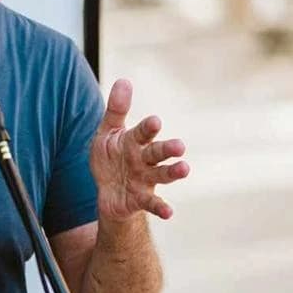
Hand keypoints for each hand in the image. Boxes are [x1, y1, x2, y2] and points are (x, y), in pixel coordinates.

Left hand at [90, 79, 189, 221]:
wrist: (107, 190)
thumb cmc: (110, 157)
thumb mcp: (107, 133)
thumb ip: (116, 110)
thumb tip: (124, 80)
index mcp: (135, 141)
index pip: (142, 132)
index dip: (148, 128)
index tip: (155, 122)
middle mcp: (144, 159)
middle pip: (158, 152)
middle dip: (168, 149)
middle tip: (179, 146)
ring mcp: (145, 180)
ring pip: (162, 175)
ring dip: (173, 172)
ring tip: (185, 169)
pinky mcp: (141, 199)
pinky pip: (153, 204)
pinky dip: (162, 208)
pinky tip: (169, 213)